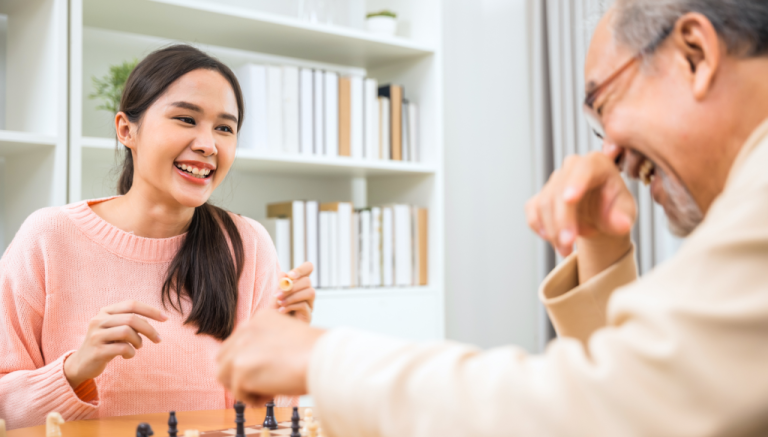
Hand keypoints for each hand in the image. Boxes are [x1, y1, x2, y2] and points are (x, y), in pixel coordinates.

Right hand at [64, 300, 166, 387]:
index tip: (165, 318)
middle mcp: (98, 320)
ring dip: (139, 341)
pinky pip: (122, 348)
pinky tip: (128, 356)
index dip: (150, 310)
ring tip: (137, 347)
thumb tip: (155, 320)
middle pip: (131, 319)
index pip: (131, 304)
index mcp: (105, 312)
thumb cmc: (106, 344)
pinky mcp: (96, 351)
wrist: (82, 364)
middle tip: (158, 339)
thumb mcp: (117, 330)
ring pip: (127, 331)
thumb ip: (131, 322)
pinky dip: (131, 352)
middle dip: (149, 329)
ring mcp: (96, 335)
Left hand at [217, 310, 324, 405]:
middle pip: (224, 358)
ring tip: (268, 390)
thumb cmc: (316, 353)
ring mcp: (242, 347)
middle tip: (262, 384)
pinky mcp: (241, 368)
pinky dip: (253, 399)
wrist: (325, 357)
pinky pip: (237, 392)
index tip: (265, 371)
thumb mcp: (288, 339)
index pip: (236, 343)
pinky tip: (272, 394)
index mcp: (259, 318)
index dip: (247, 362)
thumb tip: (256, 366)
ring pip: (224, 375)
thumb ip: (268, 345)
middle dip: (238, 374)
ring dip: (243, 387)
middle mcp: (246, 328)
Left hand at [276, 262, 315, 323]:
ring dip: (293, 296)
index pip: (308, 268)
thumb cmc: (274, 312)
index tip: (290, 275)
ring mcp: (309, 304)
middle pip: (308, 281)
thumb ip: (280, 285)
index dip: (302, 269)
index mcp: (298, 284)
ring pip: (310, 292)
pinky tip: (282, 311)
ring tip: (280, 303)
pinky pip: (305, 305)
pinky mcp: (308, 315)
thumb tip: (283, 273)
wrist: (272, 329)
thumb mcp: (275, 296)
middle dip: (292, 287)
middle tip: (278, 295)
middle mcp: (306, 292)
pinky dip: (291, 306)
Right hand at [525, 151, 634, 278]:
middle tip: (568, 244)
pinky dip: (539, 227)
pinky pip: (532, 211)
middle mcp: (572, 167)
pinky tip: (552, 239)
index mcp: (596, 164)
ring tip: (566, 250)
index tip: (569, 200)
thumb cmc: (615, 208)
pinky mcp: (540, 196)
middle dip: (561, 220)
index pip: (584, 169)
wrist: (600, 216)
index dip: (576, 183)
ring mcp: (554, 181)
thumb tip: (622, 224)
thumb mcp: (626, 212)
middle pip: (559, 190)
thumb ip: (622, 218)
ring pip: (543, 203)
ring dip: (552, 230)